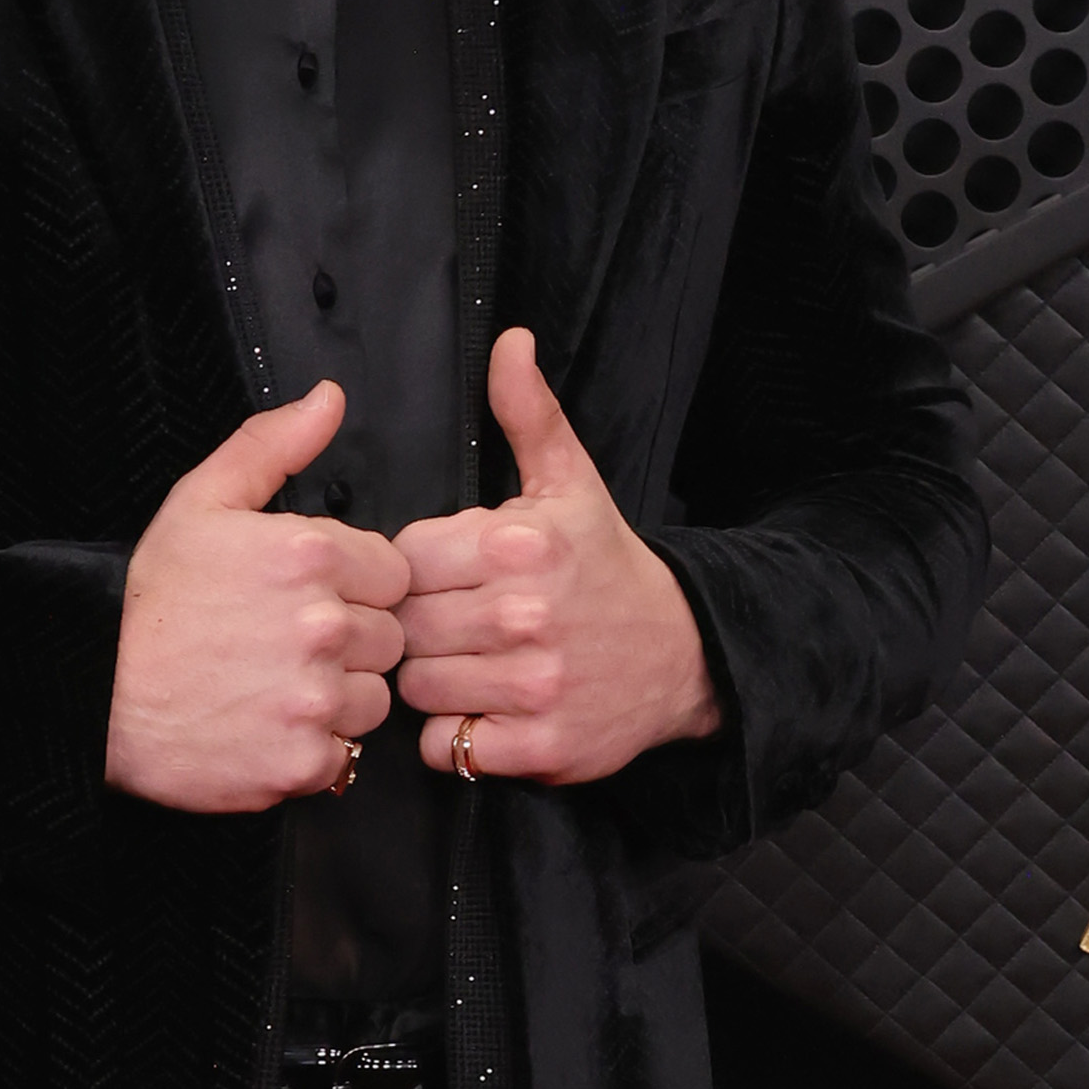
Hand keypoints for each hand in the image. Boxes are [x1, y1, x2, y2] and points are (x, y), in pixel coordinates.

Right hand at [106, 378, 411, 813]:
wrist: (92, 698)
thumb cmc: (147, 602)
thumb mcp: (199, 502)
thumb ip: (272, 446)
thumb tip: (330, 399)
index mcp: (311, 554)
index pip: (392, 574)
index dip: (353, 588)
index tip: (304, 599)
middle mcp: (323, 626)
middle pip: (388, 639)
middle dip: (347, 643)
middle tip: (280, 646)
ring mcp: (314, 698)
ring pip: (372, 700)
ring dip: (335, 699)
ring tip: (271, 689)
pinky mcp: (302, 762)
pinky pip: (343, 756)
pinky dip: (310, 751)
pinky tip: (263, 728)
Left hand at [394, 329, 721, 784]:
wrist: (684, 655)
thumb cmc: (607, 567)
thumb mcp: (571, 484)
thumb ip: (528, 413)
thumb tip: (508, 342)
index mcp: (520, 542)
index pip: (405, 558)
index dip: (418, 570)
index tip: (447, 577)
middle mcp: (526, 613)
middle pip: (404, 624)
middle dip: (419, 626)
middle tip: (454, 625)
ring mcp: (534, 684)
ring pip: (415, 686)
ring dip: (431, 681)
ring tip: (467, 664)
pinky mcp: (539, 746)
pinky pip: (443, 745)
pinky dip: (452, 734)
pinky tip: (482, 708)